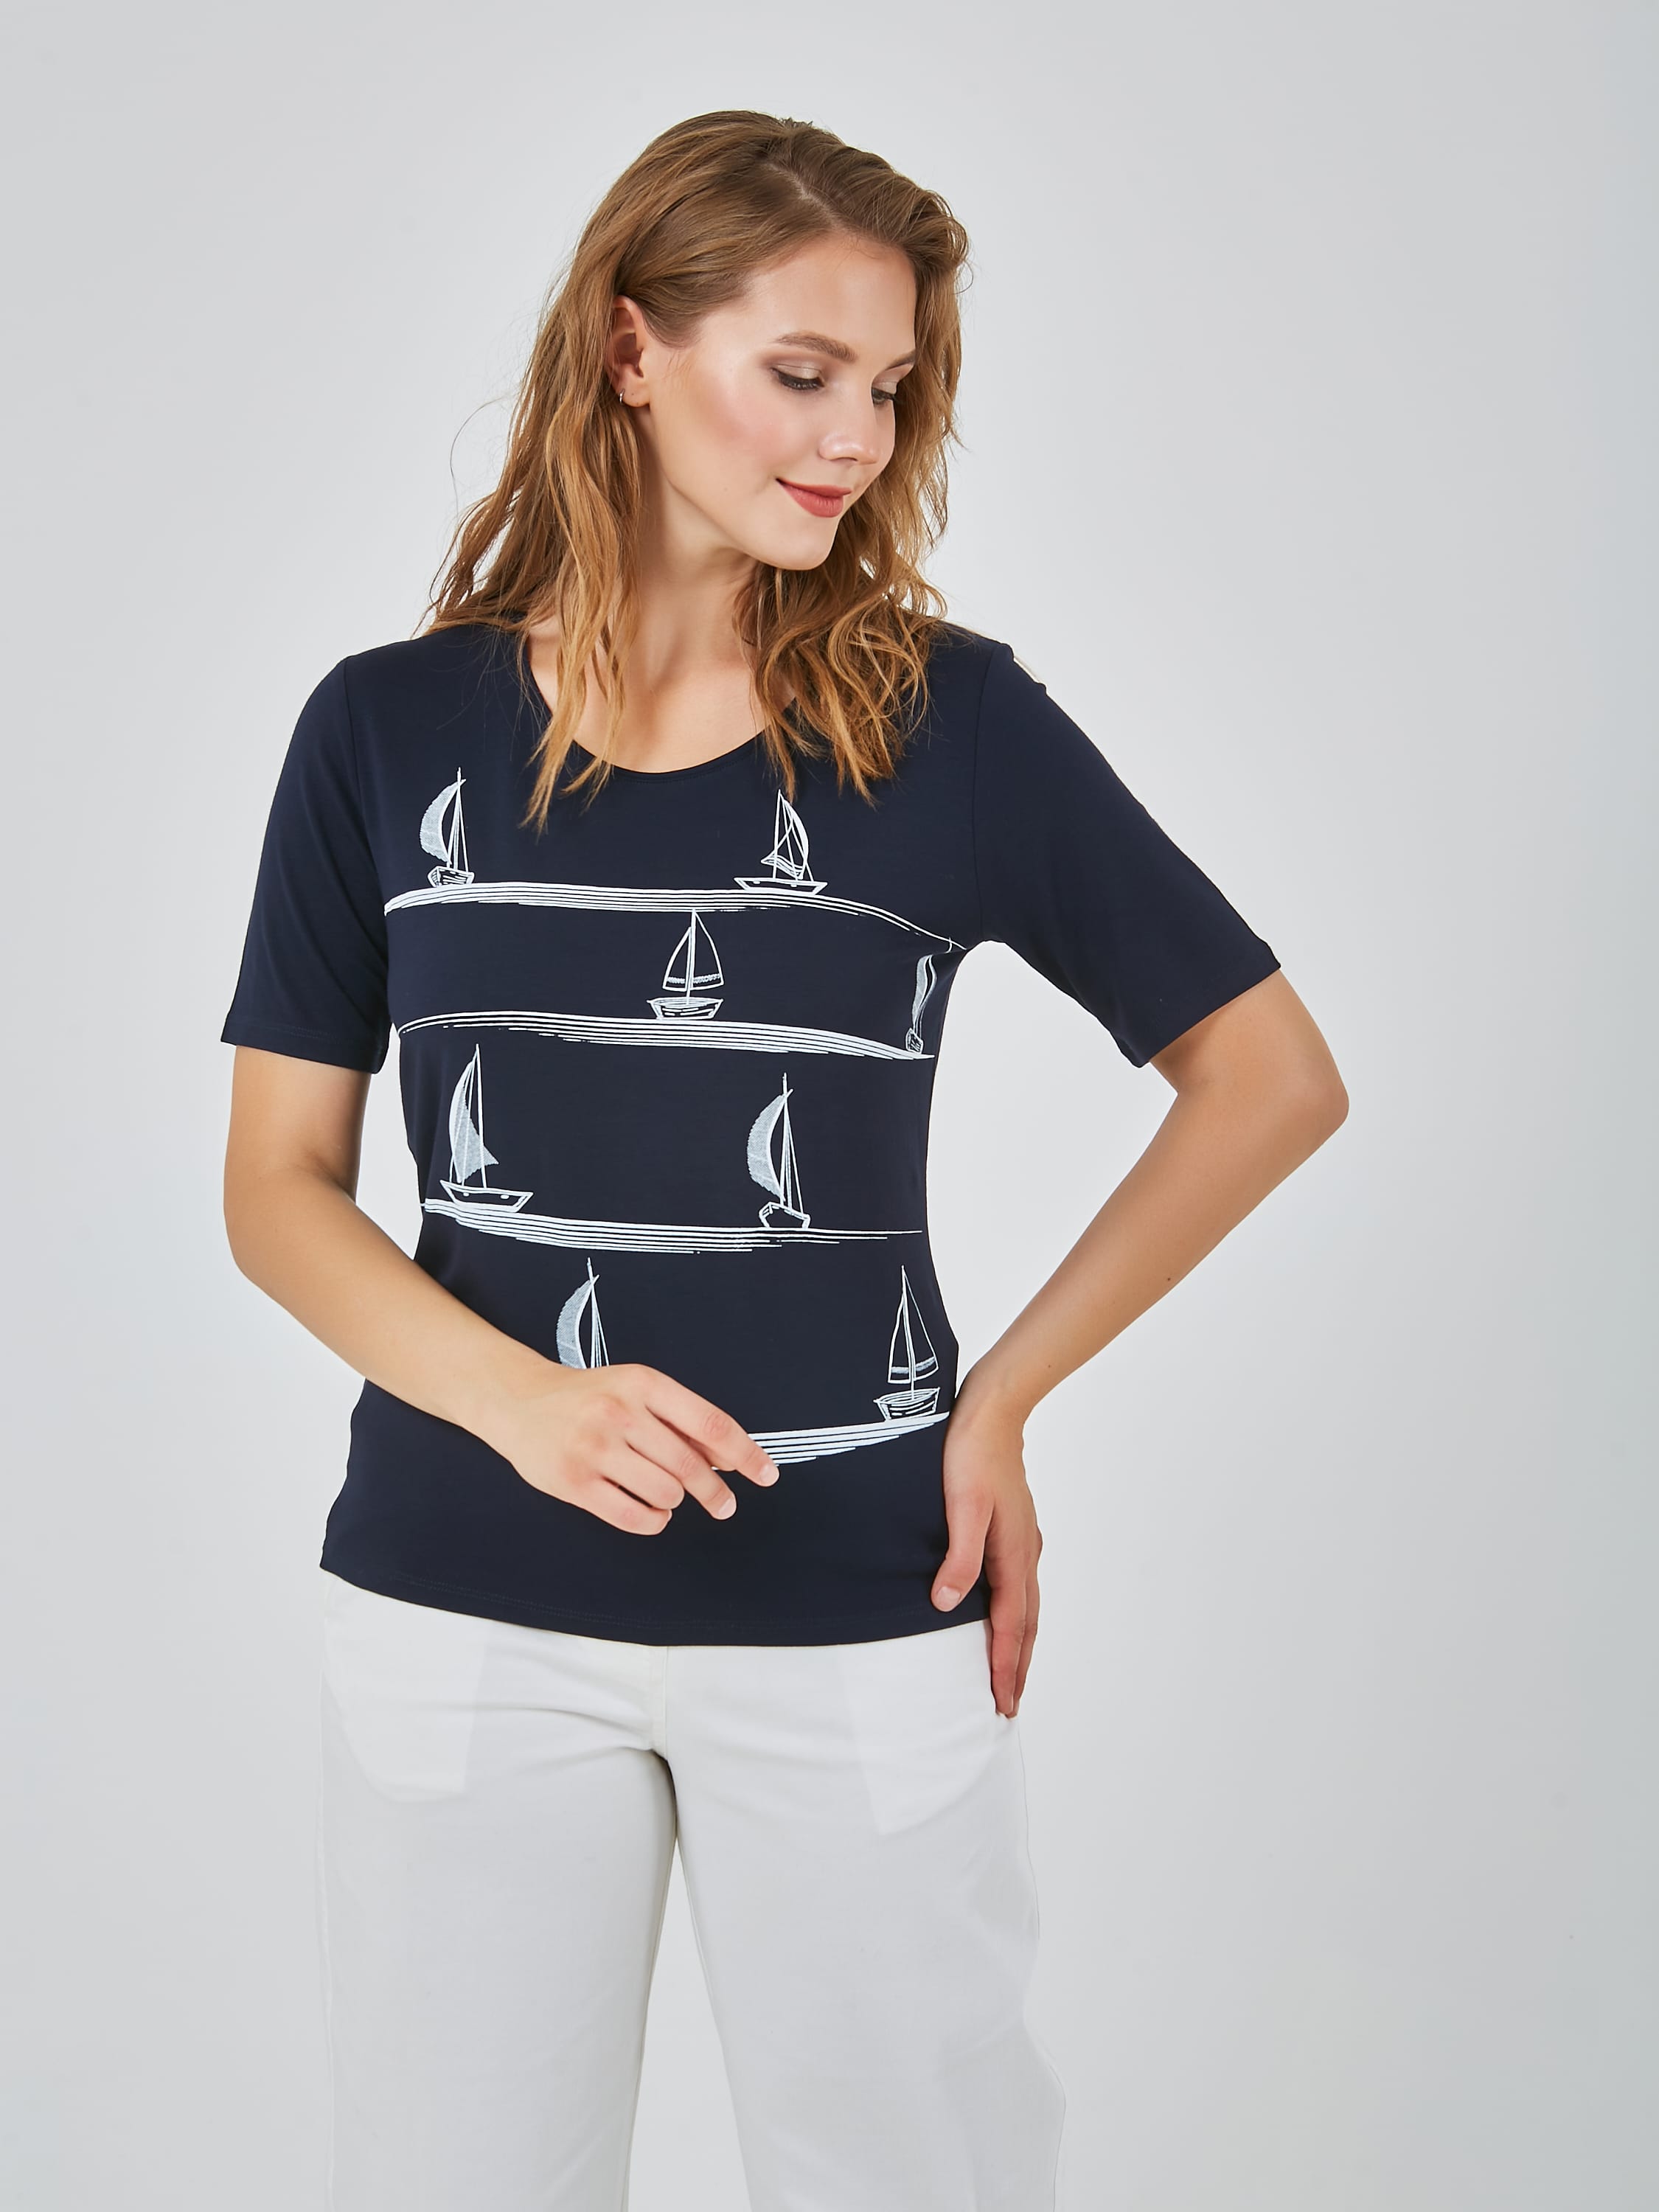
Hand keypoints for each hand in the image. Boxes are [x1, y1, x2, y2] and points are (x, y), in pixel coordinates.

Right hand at [483, 1359, 779, 1532]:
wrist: (518, 1400)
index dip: (744, 1453)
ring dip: (675, 1502)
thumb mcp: (636, 1390)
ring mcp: (594, 1448)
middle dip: (715, 1492)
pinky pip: (633, 1516)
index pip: (709, 1422)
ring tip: (666, 1495)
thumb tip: (731, 1457)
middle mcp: (619, 1412)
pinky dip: (653, 1521)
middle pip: (689, 1465)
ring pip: (665, 1493)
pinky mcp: (574, 1481)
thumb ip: (680, 1420)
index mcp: (643, 1383)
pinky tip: (651, 1512)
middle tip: (724, 1506)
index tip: (766, 1475)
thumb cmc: (589, 1397)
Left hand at [931, 1406, 1041, 1716]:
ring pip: (1026, 1607)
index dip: (1004, 1667)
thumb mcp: (961, 1506)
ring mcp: (1023, 1542)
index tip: (1002, 1703)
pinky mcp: (1016, 1530)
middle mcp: (1024, 1554)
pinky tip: (1005, 1614)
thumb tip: (946, 1606)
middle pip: (1025, 1625)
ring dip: (1019, 1644)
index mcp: (1013, 1556)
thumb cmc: (971, 1454)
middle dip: (1018, 1667)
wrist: (993, 1411)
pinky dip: (1016, 1615)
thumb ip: (959, 1558)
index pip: (1009, 1627)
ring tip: (1011, 1673)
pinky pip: (1020, 1587)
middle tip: (1009, 1705)